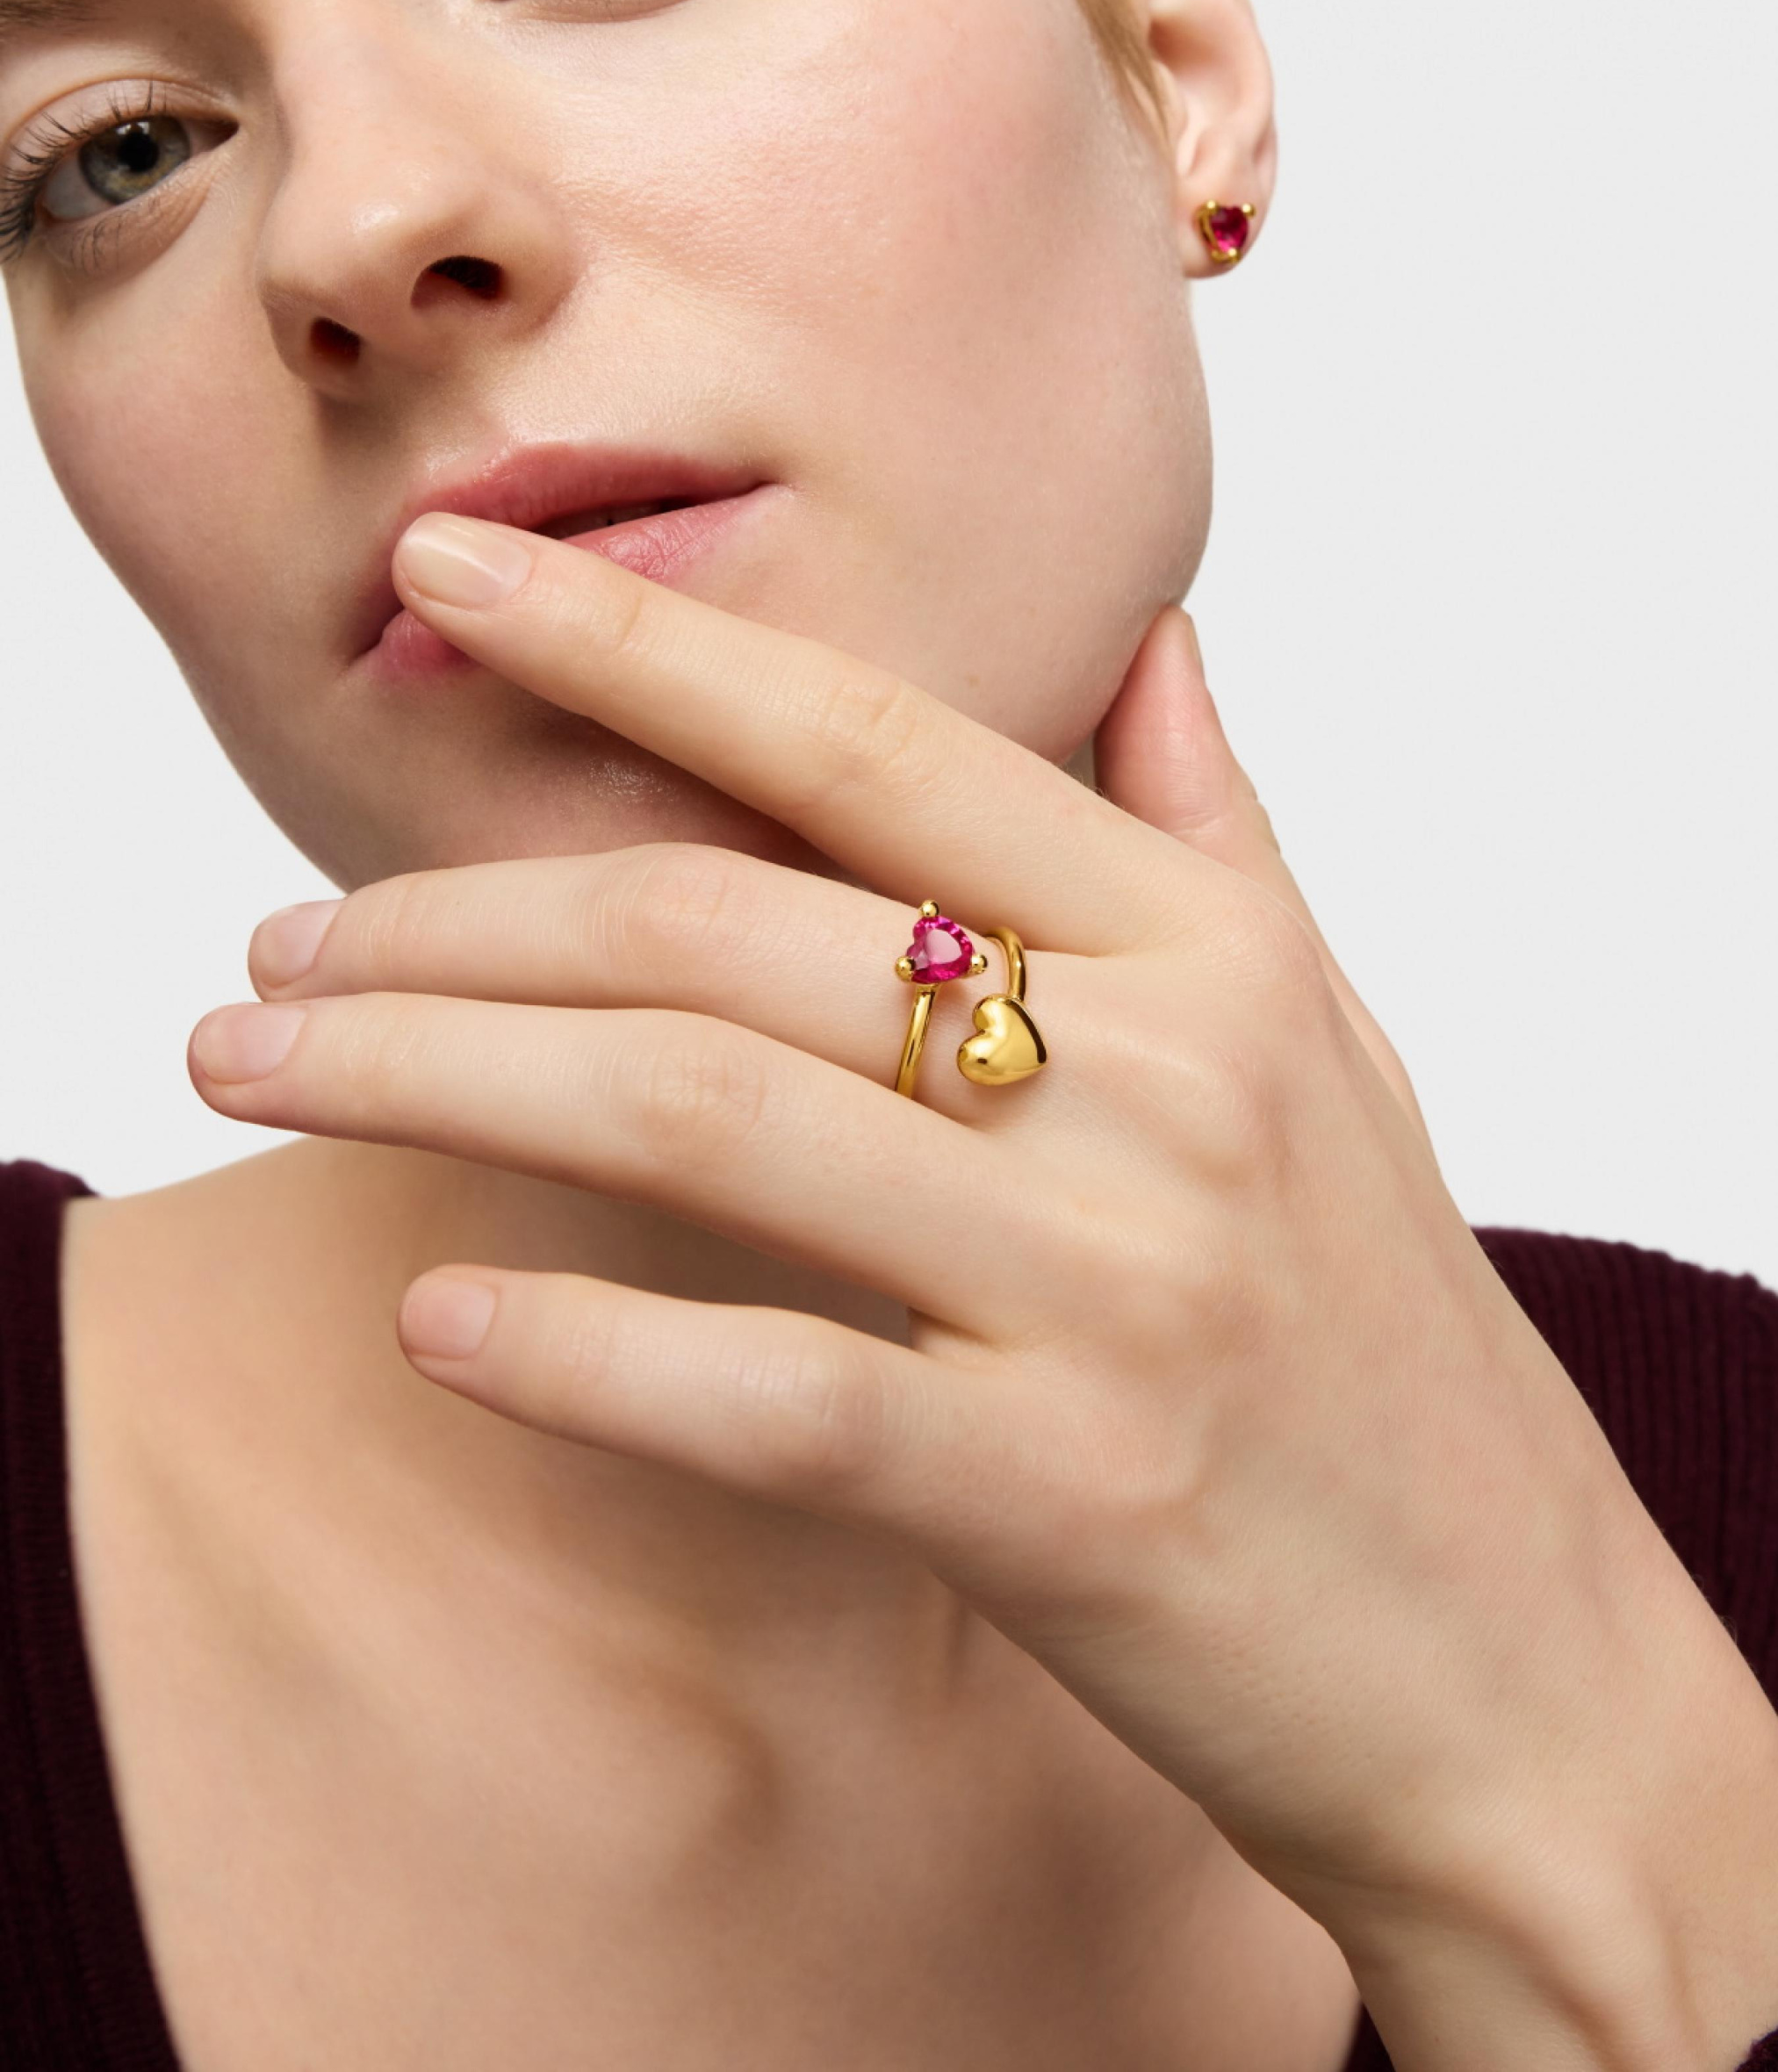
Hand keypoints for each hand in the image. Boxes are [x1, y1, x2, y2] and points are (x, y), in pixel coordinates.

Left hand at [191, 518, 1777, 2070]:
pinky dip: (578, 1350)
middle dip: (451, 918)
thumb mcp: (1335, 1043)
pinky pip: (767, 1395)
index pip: (869, 744)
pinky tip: (436, 1316)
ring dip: (432, 1079)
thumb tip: (1148, 636)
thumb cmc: (1393, 1343)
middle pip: (724, 929)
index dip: (638, 644)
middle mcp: (1162, 1082)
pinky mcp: (1062, 1496)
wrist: (1520, 1671)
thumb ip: (1210, 828)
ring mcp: (1112, 1289)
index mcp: (1209, 947)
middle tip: (272, 953)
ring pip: (700, 1120)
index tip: (446, 583)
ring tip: (258, 1072)